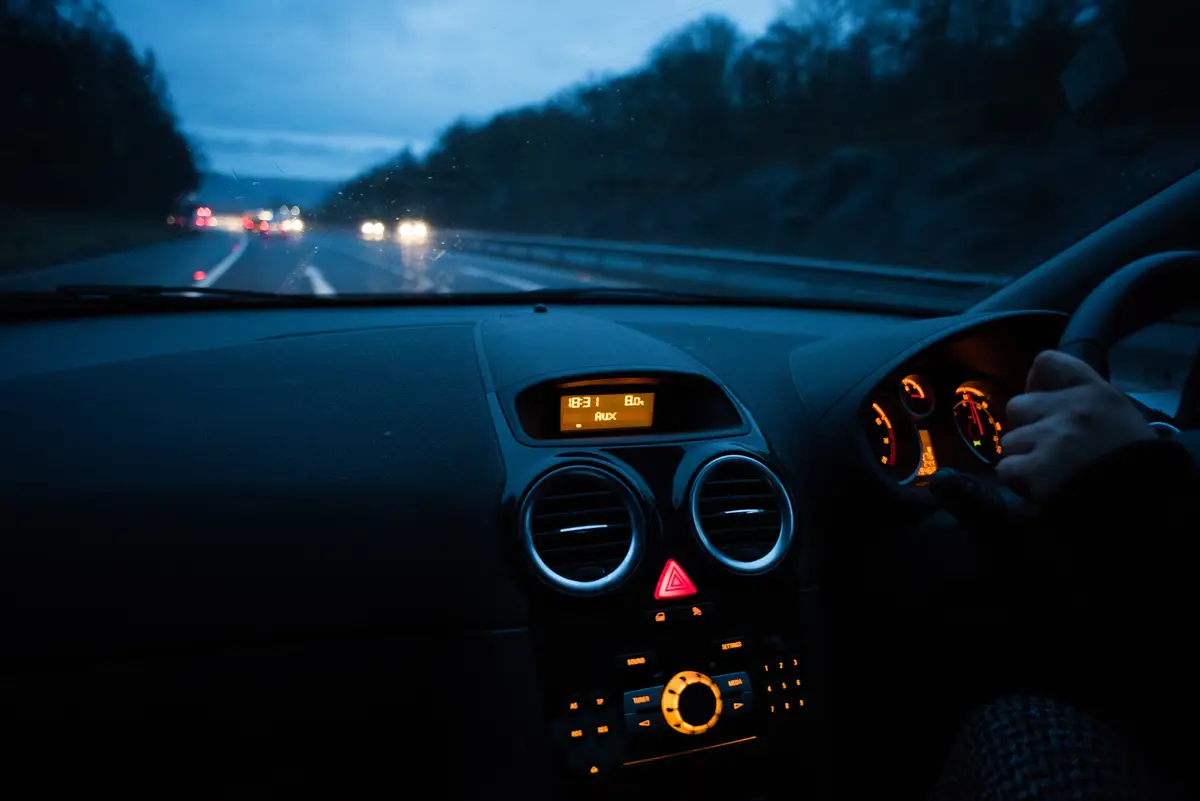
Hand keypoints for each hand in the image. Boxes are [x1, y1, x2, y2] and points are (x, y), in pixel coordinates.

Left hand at [996, 350, 1154, 499]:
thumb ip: (1084, 403)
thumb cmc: (1136, 461)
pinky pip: (1006, 468)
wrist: (1142, 501)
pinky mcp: (1037, 468)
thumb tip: (1046, 401)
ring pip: (1010, 441)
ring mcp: (1051, 438)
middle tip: (1045, 446)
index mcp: (1094, 392)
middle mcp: (1070, 409)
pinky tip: (1038, 486)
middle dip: (1026, 427)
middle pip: (1017, 406)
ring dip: (1022, 457)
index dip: (1036, 381)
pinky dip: (1017, 480)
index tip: (1042, 401)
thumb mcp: (1119, 416)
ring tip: (1046, 471)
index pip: (1047, 362)